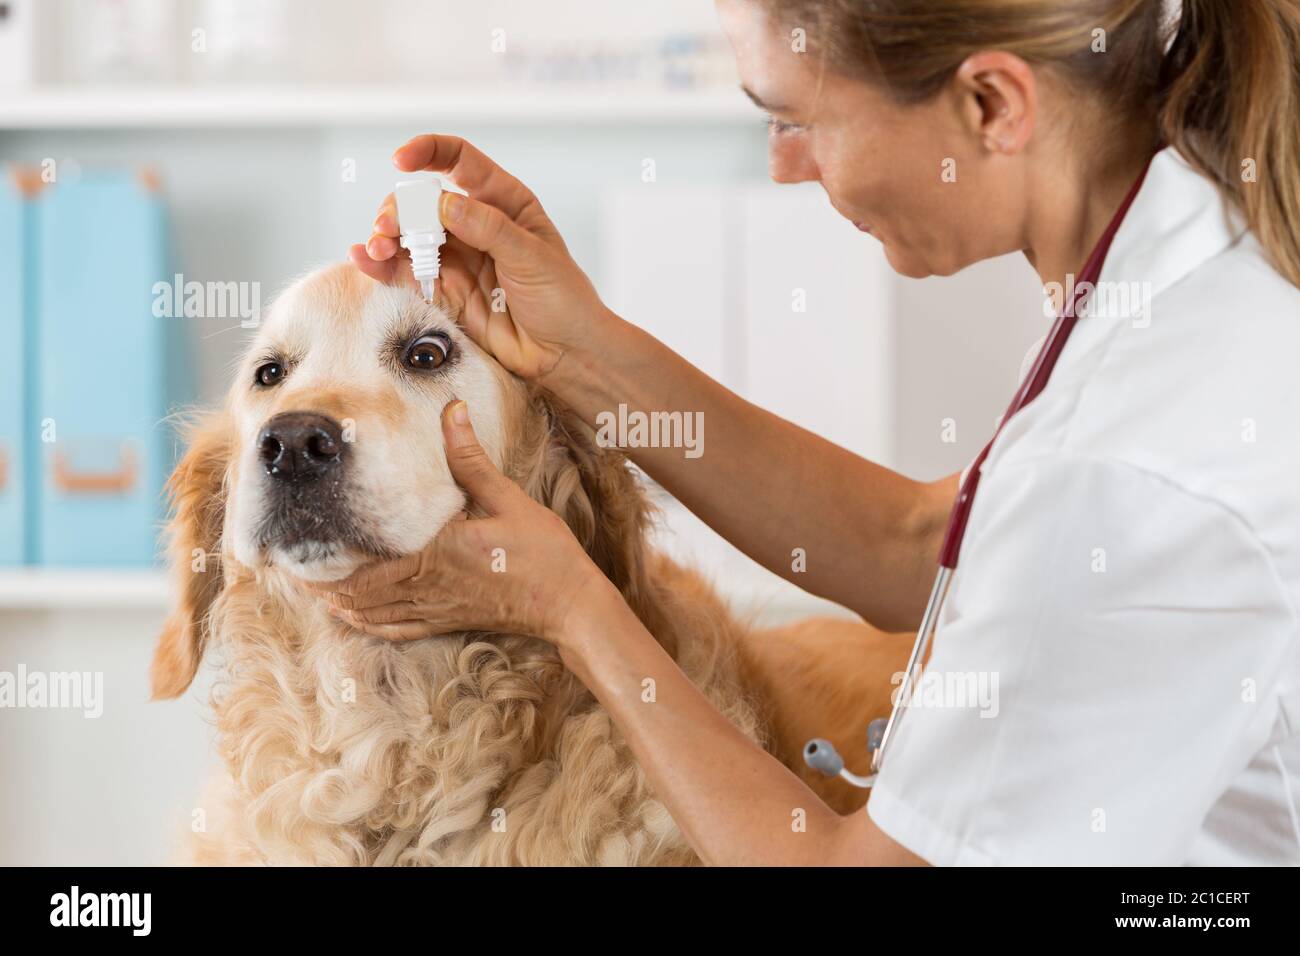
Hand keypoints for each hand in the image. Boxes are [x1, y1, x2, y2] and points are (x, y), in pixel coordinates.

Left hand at [305, 399, 610, 647]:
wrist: (568, 604)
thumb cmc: (542, 553)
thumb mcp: (506, 498)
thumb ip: (470, 458)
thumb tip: (451, 410)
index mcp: (432, 556)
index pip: (363, 567)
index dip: (325, 563)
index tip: (298, 548)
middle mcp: (425, 588)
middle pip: (356, 594)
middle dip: (321, 583)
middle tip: (290, 567)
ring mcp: (435, 610)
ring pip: (370, 614)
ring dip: (337, 603)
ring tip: (311, 588)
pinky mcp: (447, 621)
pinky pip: (396, 628)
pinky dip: (367, 624)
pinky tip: (353, 616)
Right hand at [350, 134, 613, 382]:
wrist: (566, 354)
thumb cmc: (563, 299)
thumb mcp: (532, 256)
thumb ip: (488, 228)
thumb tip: (443, 204)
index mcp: (504, 202)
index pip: (460, 162)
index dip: (429, 153)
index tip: (401, 159)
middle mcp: (475, 224)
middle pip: (423, 201)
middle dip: (400, 208)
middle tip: (390, 228)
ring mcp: (458, 258)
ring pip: (409, 236)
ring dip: (387, 238)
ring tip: (379, 248)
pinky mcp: (446, 291)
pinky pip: (407, 273)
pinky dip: (382, 266)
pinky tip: (364, 259)